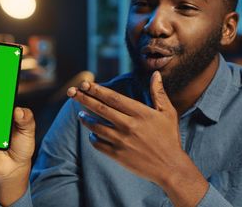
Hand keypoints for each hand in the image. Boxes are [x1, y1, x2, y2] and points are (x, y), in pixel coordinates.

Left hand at [67, 71, 207, 206]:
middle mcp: (128, 125)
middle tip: (71, 92)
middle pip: (100, 109)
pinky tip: (92, 132)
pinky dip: (92, 137)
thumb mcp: (167, 113)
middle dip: (83, 98)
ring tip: (80, 113)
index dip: (97, 89)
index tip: (85, 83)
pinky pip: (98, 144)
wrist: (170, 167)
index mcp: (140, 113)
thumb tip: (155, 73)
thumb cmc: (169, 138)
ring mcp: (122, 141)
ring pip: (96, 126)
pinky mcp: (117, 155)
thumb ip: (158, 93)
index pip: (113, 97)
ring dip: (85, 118)